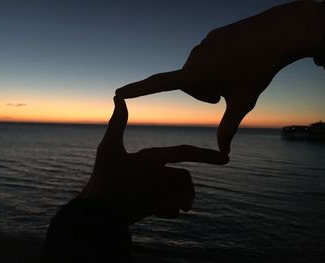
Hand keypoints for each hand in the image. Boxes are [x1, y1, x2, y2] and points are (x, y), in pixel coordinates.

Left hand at [80, 97, 228, 225]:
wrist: (99, 211)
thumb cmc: (103, 178)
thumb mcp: (110, 149)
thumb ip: (117, 123)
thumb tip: (118, 95)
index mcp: (152, 158)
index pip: (182, 152)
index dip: (203, 154)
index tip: (224, 158)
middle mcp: (158, 173)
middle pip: (185, 178)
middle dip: (186, 191)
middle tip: (186, 205)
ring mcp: (158, 190)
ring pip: (181, 194)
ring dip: (176, 203)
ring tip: (161, 210)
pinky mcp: (156, 206)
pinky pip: (173, 208)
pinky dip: (169, 211)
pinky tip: (156, 213)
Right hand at [116, 1, 324, 152]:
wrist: (276, 34)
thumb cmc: (258, 71)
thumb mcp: (242, 102)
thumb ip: (228, 127)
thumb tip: (224, 152)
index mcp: (195, 75)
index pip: (158, 84)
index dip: (137, 89)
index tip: (119, 91)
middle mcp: (193, 59)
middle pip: (188, 84)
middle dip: (202, 93)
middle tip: (221, 96)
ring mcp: (202, 46)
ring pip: (198, 70)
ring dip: (210, 79)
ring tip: (231, 77)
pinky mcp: (211, 37)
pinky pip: (207, 56)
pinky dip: (217, 64)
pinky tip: (235, 61)